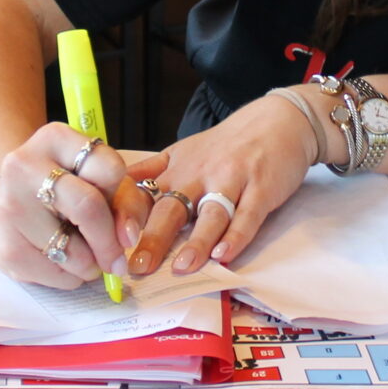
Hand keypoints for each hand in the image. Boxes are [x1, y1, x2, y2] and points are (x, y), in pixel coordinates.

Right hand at [0, 125, 145, 288]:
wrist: (2, 208)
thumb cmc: (62, 192)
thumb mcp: (98, 181)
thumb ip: (127, 202)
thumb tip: (128, 237)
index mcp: (54, 139)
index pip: (109, 169)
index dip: (120, 197)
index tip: (116, 211)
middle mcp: (24, 166)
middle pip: (88, 207)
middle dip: (110, 242)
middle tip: (116, 258)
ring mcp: (10, 208)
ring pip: (76, 253)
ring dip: (90, 263)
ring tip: (77, 250)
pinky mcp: (6, 249)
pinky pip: (59, 276)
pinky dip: (71, 276)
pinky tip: (58, 259)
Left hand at [114, 92, 319, 277]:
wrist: (277, 121)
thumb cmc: (226, 144)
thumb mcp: (182, 152)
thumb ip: (150, 173)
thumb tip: (113, 189)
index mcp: (176, 169)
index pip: (143, 194)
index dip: (126, 218)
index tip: (110, 242)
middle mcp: (199, 174)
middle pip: (172, 208)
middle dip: (154, 239)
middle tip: (138, 268)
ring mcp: (232, 181)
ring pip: (210, 215)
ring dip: (196, 242)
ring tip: (181, 267)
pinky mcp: (261, 190)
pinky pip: (248, 217)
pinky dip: (236, 237)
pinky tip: (225, 255)